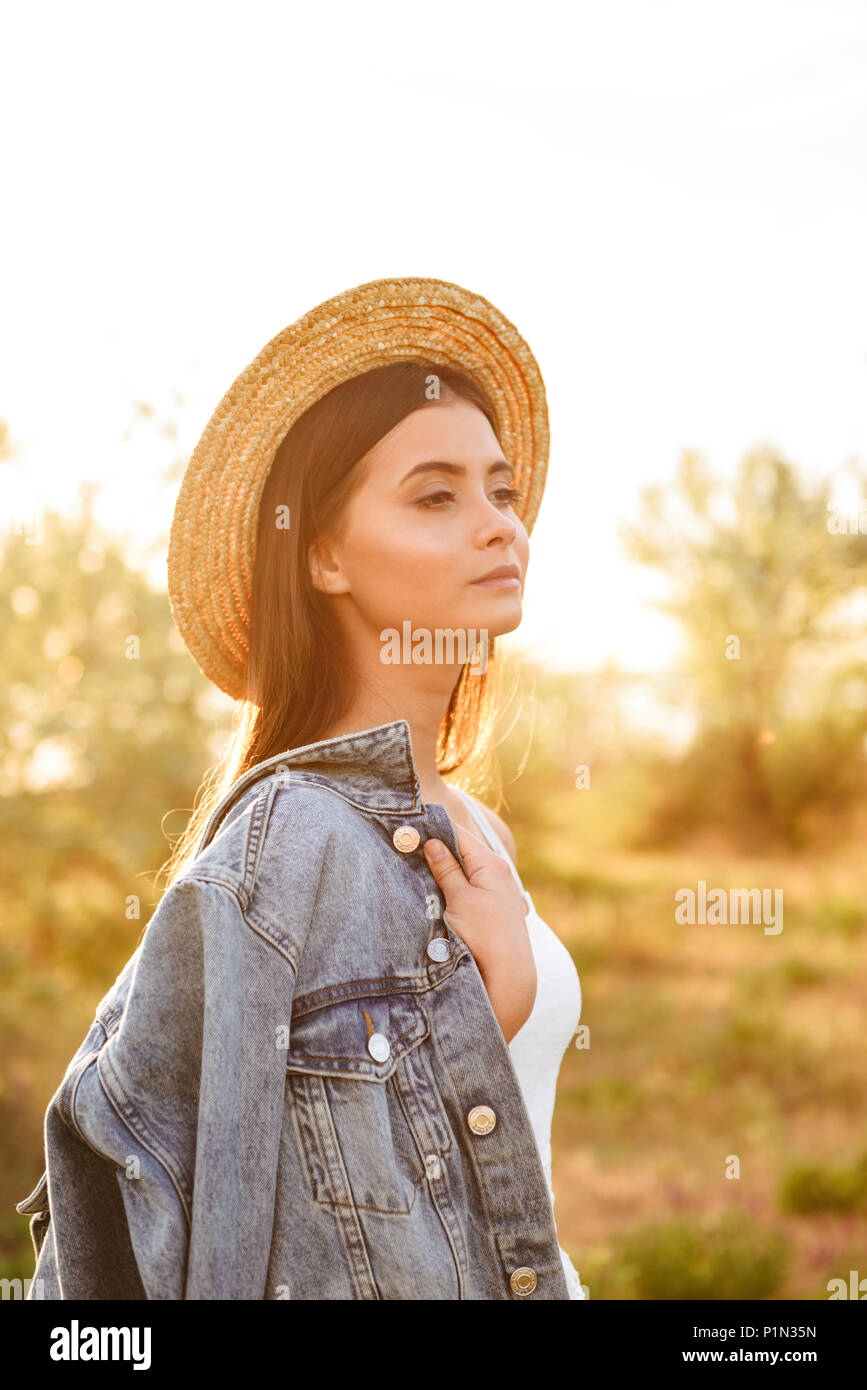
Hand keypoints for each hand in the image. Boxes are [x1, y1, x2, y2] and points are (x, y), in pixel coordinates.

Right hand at [422, 824, 535, 1039]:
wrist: (508, 975)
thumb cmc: (485, 936)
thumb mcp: (460, 899)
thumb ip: (446, 869)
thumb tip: (433, 843)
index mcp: (491, 864)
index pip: (459, 834)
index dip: (434, 830)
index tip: (410, 829)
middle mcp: (499, 872)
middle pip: (462, 851)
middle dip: (437, 850)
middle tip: (407, 849)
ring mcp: (497, 889)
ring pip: (464, 870)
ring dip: (444, 870)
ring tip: (416, 869)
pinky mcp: (493, 907)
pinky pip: (469, 886)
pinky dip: (453, 885)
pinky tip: (436, 891)